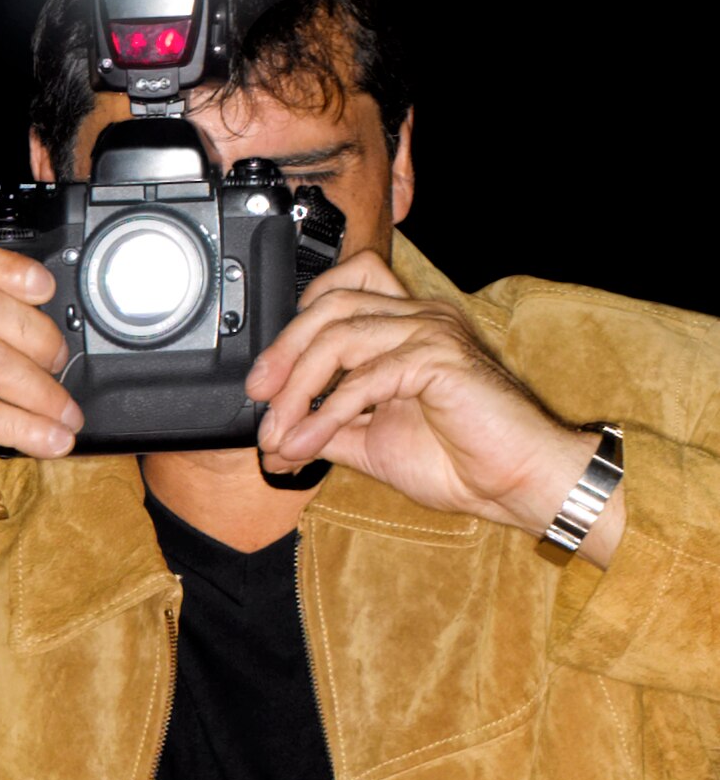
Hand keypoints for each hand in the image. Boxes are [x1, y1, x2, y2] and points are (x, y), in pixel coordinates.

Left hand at [246, 248, 613, 542]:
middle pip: (328, 306)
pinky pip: (365, 377)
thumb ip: (322, 430)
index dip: (292, 325)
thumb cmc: (462, 462)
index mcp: (404, 327)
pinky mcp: (439, 358)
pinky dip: (326, 412)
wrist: (521, 488)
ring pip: (339, 337)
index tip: (262, 379)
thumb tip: (273, 440)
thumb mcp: (371, 442)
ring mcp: (430, 332)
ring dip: (297, 389)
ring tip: (278, 432)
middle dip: (282, 353)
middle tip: (258, 397)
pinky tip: (308, 440)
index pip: (336, 291)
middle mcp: (418, 318)